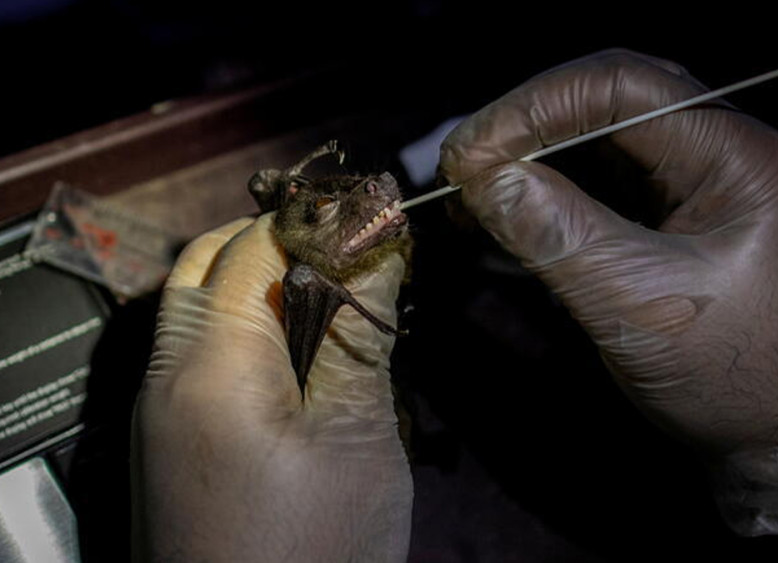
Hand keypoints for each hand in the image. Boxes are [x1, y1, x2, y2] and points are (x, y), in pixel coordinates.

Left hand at [131, 215, 411, 561]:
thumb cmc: (315, 554)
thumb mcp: (356, 438)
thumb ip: (360, 336)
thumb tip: (377, 251)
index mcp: (210, 365)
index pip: (254, 246)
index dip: (316, 223)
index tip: (375, 224)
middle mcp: (166, 377)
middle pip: (207, 268)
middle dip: (279, 246)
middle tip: (352, 260)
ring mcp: (158, 413)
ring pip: (200, 311)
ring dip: (263, 289)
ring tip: (339, 309)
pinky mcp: (169, 444)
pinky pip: (200, 360)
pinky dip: (248, 336)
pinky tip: (306, 364)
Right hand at [439, 49, 777, 535]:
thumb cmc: (735, 375)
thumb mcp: (638, 306)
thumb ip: (557, 233)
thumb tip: (478, 176)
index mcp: (737, 154)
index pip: (621, 87)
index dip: (532, 108)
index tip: (467, 154)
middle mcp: (725, 146)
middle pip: (611, 95)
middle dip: (529, 122)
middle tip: (461, 162)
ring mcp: (704, 176)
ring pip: (604, 133)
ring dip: (537, 152)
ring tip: (473, 184)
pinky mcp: (681, 209)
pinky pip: (609, 176)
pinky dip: (556, 185)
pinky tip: (511, 204)